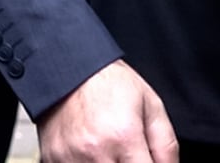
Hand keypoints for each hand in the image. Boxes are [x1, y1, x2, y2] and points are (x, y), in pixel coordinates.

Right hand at [37, 60, 177, 162]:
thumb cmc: (110, 83)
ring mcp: (70, 157)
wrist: (69, 66)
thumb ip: (166, 147)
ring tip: (109, 151)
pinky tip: (90, 153)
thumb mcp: (151, 106)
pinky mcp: (53, 158)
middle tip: (128, 154)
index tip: (144, 159)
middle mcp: (95, 151)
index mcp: (123, 137)